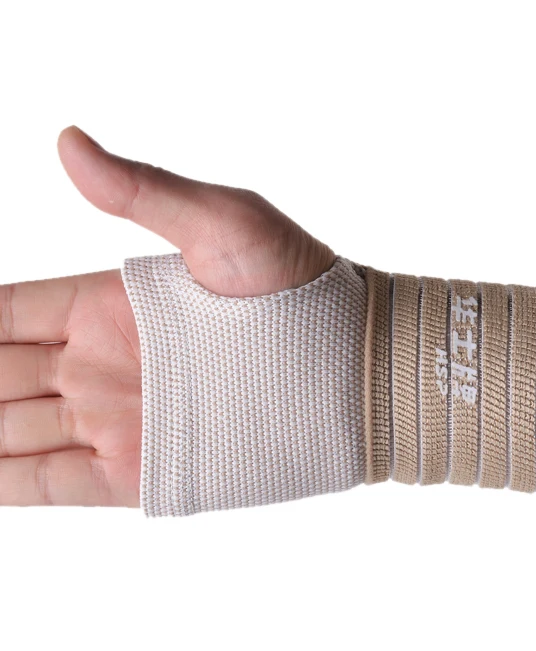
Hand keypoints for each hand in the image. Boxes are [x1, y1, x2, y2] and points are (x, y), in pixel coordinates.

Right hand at [0, 126, 335, 506]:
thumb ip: (144, 192)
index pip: (2, 312)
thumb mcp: (227, 225)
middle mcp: (98, 366)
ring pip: (7, 432)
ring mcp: (114, 421)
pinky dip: (0, 481)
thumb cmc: (302, 291)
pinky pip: (47, 483)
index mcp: (106, 305)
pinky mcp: (139, 473)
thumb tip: (68, 140)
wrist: (357, 368)